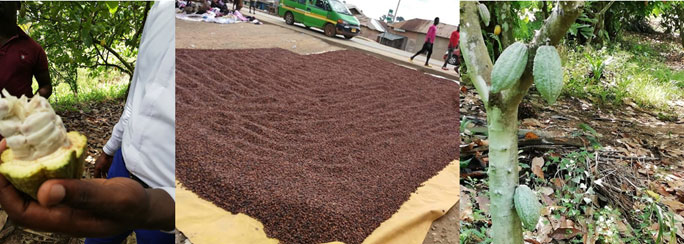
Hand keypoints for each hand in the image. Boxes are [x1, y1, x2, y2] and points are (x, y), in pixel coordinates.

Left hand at [0, 140, 174, 236]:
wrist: (146, 207)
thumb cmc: (132, 205)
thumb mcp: (112, 198)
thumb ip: (81, 194)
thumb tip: (44, 191)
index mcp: (64, 222)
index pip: (20, 211)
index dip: (4, 189)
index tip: (1, 162)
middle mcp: (58, 216)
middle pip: (19, 200)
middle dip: (7, 176)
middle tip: (7, 146)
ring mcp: (63, 207)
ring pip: (30, 192)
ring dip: (20, 170)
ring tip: (19, 147)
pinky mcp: (69, 197)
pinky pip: (46, 185)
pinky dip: (39, 169)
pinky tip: (43, 154)